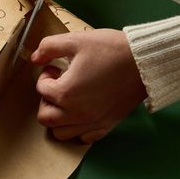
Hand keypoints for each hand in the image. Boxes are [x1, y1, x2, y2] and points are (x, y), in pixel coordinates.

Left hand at [30, 30, 147, 143]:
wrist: (144, 61)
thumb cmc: (111, 49)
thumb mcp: (76, 40)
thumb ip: (49, 47)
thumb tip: (35, 57)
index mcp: (66, 92)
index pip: (42, 90)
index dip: (46, 75)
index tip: (56, 67)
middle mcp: (77, 113)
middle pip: (45, 117)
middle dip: (46, 101)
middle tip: (57, 86)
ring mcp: (92, 122)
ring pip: (61, 133)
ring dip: (58, 117)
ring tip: (68, 100)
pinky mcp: (107, 126)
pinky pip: (84, 138)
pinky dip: (77, 129)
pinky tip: (83, 112)